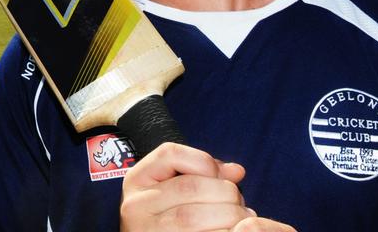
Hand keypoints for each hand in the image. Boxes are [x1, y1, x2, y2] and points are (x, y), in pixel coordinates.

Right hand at [119, 142, 295, 231]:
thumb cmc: (168, 219)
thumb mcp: (174, 190)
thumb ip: (203, 175)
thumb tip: (236, 171)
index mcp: (137, 180)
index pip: (170, 154)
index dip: (206, 161)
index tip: (223, 177)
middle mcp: (136, 205)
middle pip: (188, 186)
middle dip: (225, 192)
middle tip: (240, 205)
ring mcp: (145, 230)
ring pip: (192, 217)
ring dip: (228, 217)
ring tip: (241, 220)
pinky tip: (233, 231)